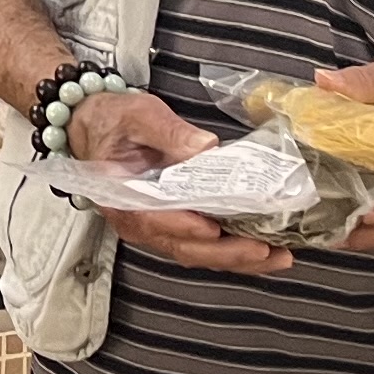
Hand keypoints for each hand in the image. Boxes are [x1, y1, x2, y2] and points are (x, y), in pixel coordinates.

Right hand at [67, 90, 292, 277]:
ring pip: (196, 253)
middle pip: (182, 247)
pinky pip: (202, 247)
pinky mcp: (172, 226)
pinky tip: (263, 251)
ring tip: (276, 257)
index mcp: (121, 196)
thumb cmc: (114, 121)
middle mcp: (137, 221)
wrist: (96, 126)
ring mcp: (155, 228)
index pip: (152, 219)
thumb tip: (205, 147)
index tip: (212, 228)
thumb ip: (168, 130)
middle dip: (225, 252)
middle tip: (264, 250)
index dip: (183, 227)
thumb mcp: (138, 114)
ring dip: (236, 259)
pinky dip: (232, 251)